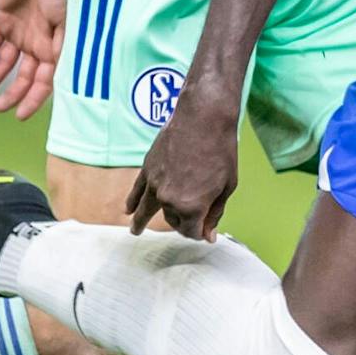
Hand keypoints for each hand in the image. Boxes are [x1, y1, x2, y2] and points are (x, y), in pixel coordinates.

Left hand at [0, 0, 65, 118]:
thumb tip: (52, 78)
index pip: (45, 81)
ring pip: (5, 63)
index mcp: (56, 47)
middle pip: (24, 76)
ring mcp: (19, 31)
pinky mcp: (1, 18)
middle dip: (13, 93)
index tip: (21, 115)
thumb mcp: (67, 22)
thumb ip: (59, 48)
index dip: (34, 99)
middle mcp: (38, 43)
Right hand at [125, 87, 240, 238]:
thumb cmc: (221, 150)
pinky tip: (128, 209)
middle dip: (182, 222)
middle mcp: (169, 199)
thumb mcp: (227, 186)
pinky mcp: (148, 168)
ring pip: (145, 209)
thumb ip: (215, 213)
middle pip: (173, 220)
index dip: (200, 233)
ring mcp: (155, 184)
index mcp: (191, 207)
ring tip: (135, 231)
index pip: (192, 231)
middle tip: (191, 221)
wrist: (204, 118)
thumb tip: (208, 236)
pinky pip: (136, 190)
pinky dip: (132, 201)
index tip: (205, 231)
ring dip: (141, 222)